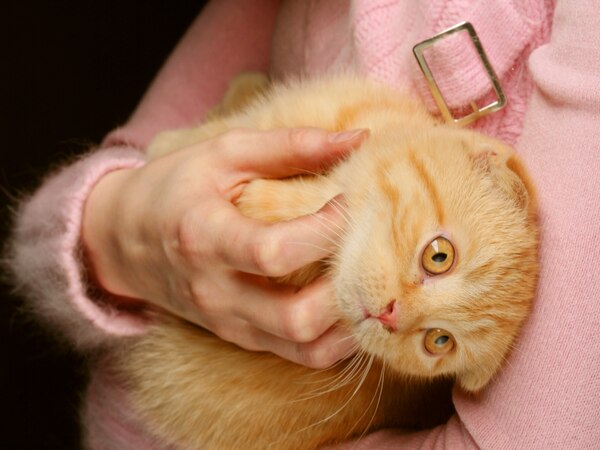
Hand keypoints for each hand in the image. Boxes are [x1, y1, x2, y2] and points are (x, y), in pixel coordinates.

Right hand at [82, 127, 367, 367]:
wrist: (122, 239)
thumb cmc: (174, 187)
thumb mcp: (223, 153)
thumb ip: (289, 145)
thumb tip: (357, 138)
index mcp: (205, 237)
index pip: (273, 252)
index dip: (323, 231)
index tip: (348, 202)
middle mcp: (216, 291)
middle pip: (296, 318)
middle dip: (345, 289)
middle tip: (367, 251)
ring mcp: (228, 321)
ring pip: (304, 347)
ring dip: (348, 321)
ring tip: (367, 281)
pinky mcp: (239, 336)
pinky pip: (298, 355)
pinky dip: (334, 338)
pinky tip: (349, 305)